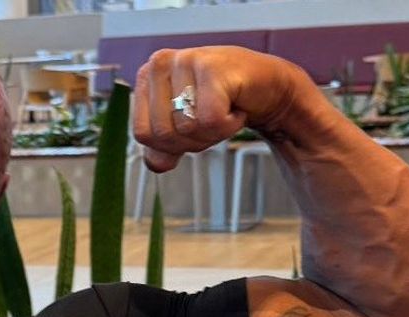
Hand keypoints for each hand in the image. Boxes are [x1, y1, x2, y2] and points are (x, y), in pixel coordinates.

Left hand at [133, 46, 308, 171]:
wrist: (266, 86)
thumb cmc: (222, 101)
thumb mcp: (183, 126)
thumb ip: (161, 148)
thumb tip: (157, 164)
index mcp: (145, 77)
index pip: (142, 134)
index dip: (171, 144)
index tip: (193, 124)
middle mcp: (159, 63)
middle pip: (164, 134)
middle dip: (194, 139)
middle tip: (212, 117)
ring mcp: (185, 60)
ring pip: (186, 128)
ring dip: (213, 131)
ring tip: (224, 109)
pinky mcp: (212, 66)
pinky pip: (210, 120)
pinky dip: (228, 125)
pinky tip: (235, 106)